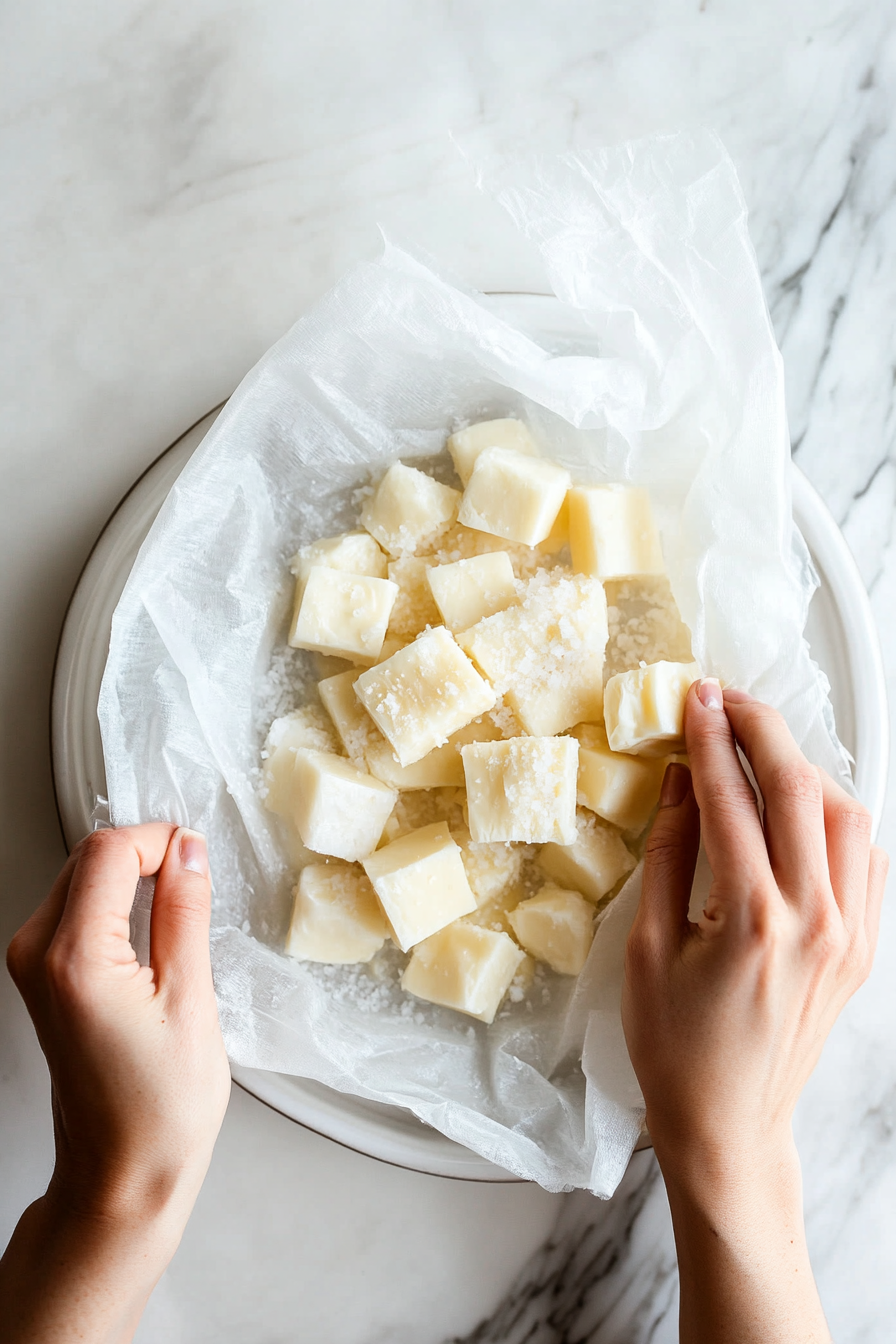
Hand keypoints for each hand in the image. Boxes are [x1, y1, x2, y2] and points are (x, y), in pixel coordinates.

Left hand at [3, 824, 230, 1342]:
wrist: (122, 1172)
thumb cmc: (159, 1110)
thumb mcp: (191, 999)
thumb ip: (185, 913)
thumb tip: (187, 852)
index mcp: (75, 959)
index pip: (108, 851)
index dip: (160, 840)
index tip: (197, 859)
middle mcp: (38, 956)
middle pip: (90, 858)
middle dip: (147, 857)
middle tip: (195, 887)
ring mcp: (32, 967)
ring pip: (82, 878)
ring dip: (132, 881)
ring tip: (177, 921)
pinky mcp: (40, 978)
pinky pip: (75, 910)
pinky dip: (116, 906)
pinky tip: (150, 939)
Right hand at [622, 681, 887, 1343]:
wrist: (730, 1124)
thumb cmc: (678, 1050)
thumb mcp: (649, 947)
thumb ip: (669, 853)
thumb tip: (677, 780)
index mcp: (753, 921)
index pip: (732, 798)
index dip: (708, 738)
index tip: (694, 700)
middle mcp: (816, 921)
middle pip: (799, 788)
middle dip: (760, 730)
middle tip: (725, 701)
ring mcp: (850, 934)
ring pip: (845, 814)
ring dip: (803, 767)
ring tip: (758, 749)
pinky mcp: (862, 947)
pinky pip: (865, 856)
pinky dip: (835, 815)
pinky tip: (800, 805)